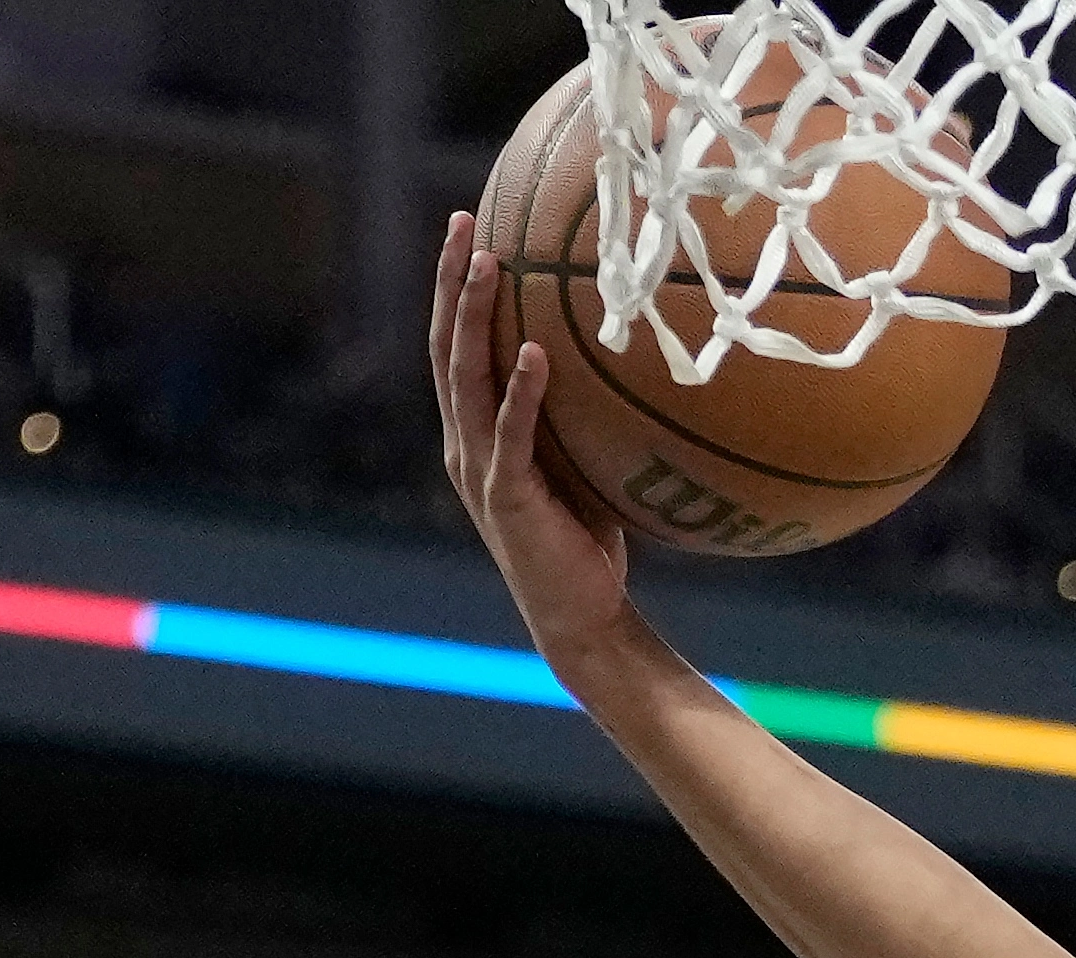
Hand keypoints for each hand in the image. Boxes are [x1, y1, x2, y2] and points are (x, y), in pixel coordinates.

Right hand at [428, 208, 636, 668]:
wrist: (579, 616)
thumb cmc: (587, 539)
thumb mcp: (580, 461)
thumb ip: (580, 415)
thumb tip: (629, 359)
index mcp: (475, 432)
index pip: (455, 345)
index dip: (456, 289)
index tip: (469, 230)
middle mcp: (464, 442)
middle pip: (447, 346)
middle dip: (452, 282)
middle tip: (463, 223)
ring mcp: (480, 469)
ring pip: (467, 378)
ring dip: (475, 317)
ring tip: (489, 263)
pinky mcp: (508, 498)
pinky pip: (512, 436)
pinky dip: (521, 393)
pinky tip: (534, 353)